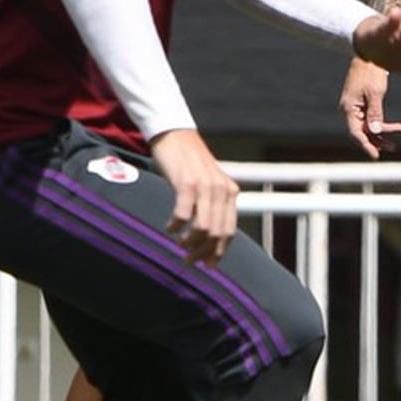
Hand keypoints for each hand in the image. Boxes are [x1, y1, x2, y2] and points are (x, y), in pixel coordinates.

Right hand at [149, 129, 239, 265]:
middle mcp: (222, 190)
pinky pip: (184, 214)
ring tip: (179, 243)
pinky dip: (176, 226)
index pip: (229, 231)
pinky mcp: (187, 182)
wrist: (176, 135)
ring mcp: (206, 186)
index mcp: (230, 193)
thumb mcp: (209, 185)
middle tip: (189, 260)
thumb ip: (212, 206)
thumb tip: (208, 238)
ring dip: (189, 242)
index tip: (207, 265)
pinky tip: (170, 227)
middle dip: (203, 252)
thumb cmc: (189, 163)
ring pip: (203, 227)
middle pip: (218, 233)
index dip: (218, 251)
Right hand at [339, 57, 399, 157]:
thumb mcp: (375, 92)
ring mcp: (355, 108)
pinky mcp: (362, 104)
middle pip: (361, 133)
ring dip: (380, 135)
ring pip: (366, 128)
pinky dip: (380, 125)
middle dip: (376, 142)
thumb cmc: (371, 71)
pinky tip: (395, 128)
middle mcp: (349, 110)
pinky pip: (369, 120)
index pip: (355, 133)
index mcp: (349, 109)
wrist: (368, 54)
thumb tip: (376, 132)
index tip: (375, 155)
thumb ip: (375, 113)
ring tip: (396, 141)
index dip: (365, 146)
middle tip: (392, 148)